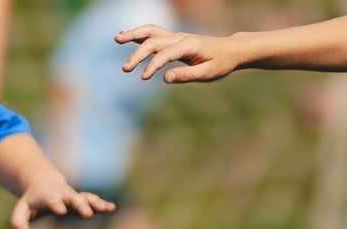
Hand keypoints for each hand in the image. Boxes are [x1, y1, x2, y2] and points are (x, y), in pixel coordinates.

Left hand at [9, 176, 115, 228]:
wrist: (44, 182)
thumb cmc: (32, 200)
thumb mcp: (22, 209)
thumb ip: (19, 221)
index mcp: (48, 197)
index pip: (53, 201)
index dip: (57, 204)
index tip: (61, 211)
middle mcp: (64, 195)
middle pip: (73, 199)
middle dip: (80, 205)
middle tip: (87, 214)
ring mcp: (74, 196)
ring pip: (86, 198)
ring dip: (96, 203)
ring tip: (107, 208)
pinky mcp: (81, 199)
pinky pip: (93, 200)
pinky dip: (102, 204)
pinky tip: (112, 208)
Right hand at [116, 24, 244, 82]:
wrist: (230, 50)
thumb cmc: (220, 63)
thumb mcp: (208, 73)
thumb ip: (186, 75)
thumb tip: (165, 79)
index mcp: (189, 46)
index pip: (166, 54)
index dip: (153, 65)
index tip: (143, 78)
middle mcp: (180, 38)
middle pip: (153, 41)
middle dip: (138, 54)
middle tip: (124, 69)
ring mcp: (175, 36)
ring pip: (151, 31)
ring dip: (133, 34)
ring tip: (116, 39)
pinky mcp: (172, 39)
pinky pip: (153, 33)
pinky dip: (138, 34)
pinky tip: (124, 36)